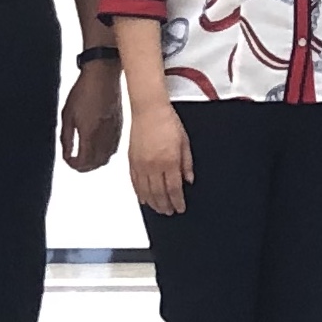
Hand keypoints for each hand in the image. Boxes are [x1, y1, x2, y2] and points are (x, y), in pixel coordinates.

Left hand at [60, 63, 123, 172]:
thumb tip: (67, 153)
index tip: (68, 160)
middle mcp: (104, 136)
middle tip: (76, 162)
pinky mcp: (120, 126)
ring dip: (96, 162)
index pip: (83, 162)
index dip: (73, 165)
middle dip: (85, 167)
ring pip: (107, 157)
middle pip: (96, 164)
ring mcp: (114, 132)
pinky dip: (106, 153)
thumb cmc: (84, 91)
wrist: (103, 75)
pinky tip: (99, 147)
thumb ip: (66, 138)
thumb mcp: (67, 115)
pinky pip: (114, 147)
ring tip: (87, 157)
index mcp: (89, 134)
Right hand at [125, 98, 191, 214]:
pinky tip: (144, 199)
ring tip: (159, 209)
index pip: (174, 189)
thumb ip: (187, 163)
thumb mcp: (185, 142)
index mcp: (169, 161)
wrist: (149, 110)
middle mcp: (154, 165)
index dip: (177, 201)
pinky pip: (135, 183)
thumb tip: (189, 180)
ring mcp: (141, 164)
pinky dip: (140, 194)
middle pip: (159, 194)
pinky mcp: (132, 161)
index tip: (180, 208)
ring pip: (146, 191)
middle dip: (166, 206)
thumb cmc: (168, 121)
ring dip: (153, 203)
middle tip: (170, 212)